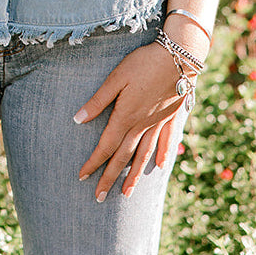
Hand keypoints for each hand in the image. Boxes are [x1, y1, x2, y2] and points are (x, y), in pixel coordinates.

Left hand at [72, 41, 187, 200]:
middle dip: (110, 178)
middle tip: (99, 197)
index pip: (106, 146)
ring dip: (134, 175)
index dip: (93, 162)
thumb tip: (77, 119)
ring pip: (144, 155)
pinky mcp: (171, 117)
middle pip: (124, 157)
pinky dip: (162, 155)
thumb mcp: (115, 77)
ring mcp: (158, 123)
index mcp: (126, 117)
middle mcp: (142, 125)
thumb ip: (98, 100)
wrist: (178, 57)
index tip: (81, 176)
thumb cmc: (142, 63)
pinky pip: (166, 141)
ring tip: (126, 193)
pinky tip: (159, 166)